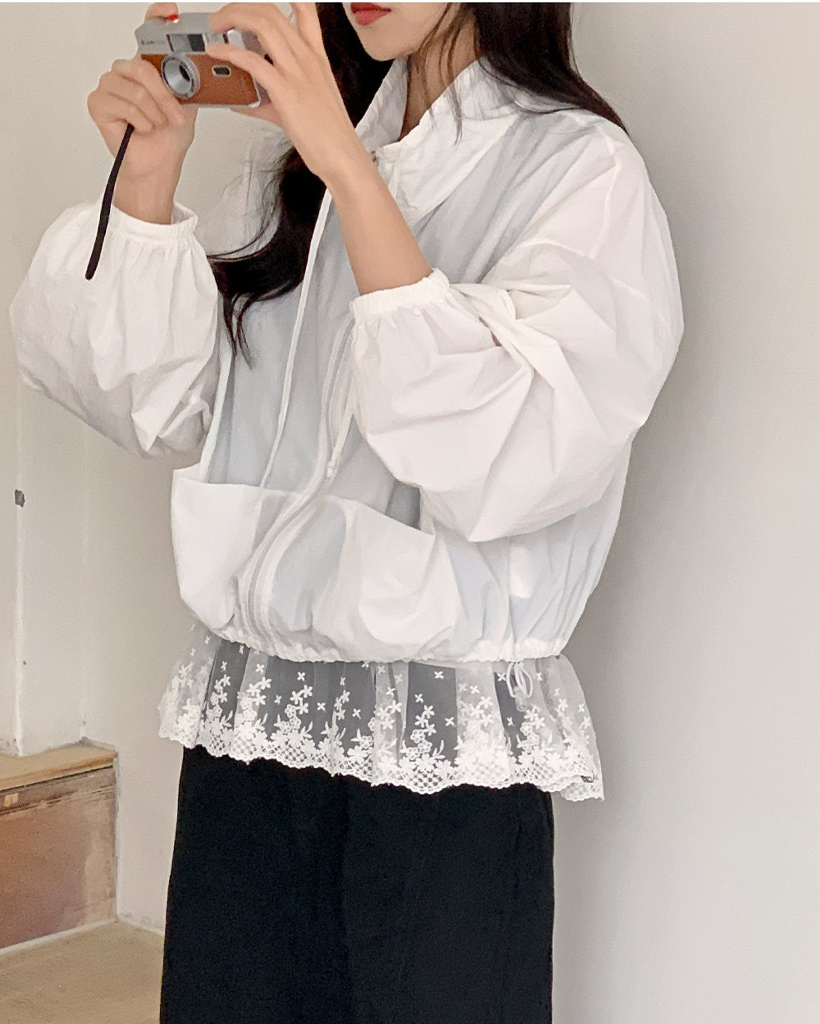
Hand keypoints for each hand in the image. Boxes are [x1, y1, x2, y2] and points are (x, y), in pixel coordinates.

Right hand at [86, 3, 196, 180]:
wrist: (158, 166)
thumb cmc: (169, 138)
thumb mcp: (187, 106)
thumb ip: (189, 83)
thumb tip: (202, 69)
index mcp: (147, 67)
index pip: (147, 32)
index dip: (157, 17)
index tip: (171, 12)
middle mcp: (126, 71)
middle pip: (142, 68)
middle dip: (165, 98)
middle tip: (176, 117)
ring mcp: (109, 85)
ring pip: (137, 91)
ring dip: (155, 114)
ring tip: (157, 125)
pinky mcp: (98, 102)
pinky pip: (125, 105)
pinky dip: (141, 122)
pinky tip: (141, 129)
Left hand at [204, 3, 368, 185]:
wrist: (342, 157)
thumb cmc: (328, 136)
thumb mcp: (299, 108)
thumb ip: (269, 99)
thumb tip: (244, 100)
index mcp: (315, 58)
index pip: (305, 11)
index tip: (259, 3)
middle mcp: (307, 58)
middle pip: (271, 12)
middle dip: (241, 8)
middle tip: (222, 20)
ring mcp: (297, 72)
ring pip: (262, 25)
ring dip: (232, 18)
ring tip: (216, 28)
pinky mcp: (286, 91)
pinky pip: (253, 61)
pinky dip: (229, 52)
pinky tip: (217, 52)